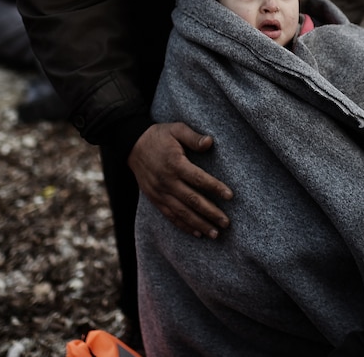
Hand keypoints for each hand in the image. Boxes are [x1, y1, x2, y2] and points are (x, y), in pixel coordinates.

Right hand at [129, 122, 232, 237]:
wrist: (132, 145)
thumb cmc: (159, 136)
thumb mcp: (176, 129)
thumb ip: (193, 137)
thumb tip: (210, 142)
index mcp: (175, 163)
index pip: (198, 179)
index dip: (215, 187)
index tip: (230, 196)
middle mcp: (167, 181)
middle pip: (192, 200)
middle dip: (210, 213)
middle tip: (226, 223)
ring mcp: (160, 192)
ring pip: (182, 212)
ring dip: (199, 224)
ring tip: (215, 234)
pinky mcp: (155, 199)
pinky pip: (170, 215)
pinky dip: (184, 226)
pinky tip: (197, 233)